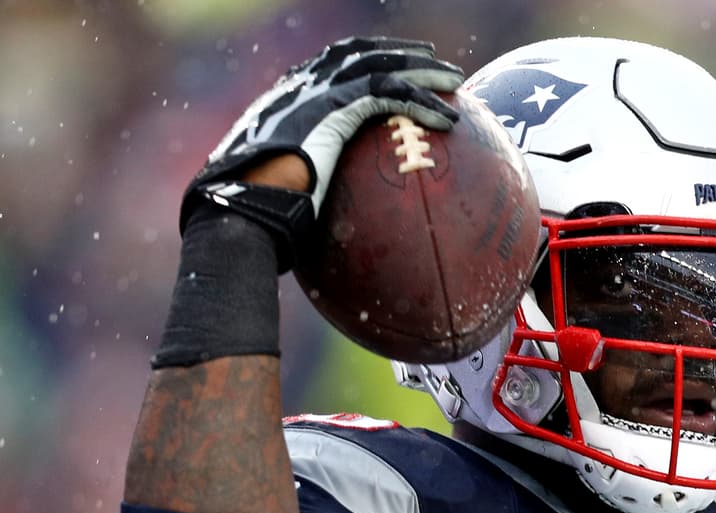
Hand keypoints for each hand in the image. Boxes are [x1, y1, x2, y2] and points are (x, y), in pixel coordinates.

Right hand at [181, 36, 464, 269]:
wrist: (238, 212)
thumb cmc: (256, 221)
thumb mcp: (284, 202)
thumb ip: (307, 198)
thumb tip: (331, 232)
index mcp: (285, 102)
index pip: (329, 66)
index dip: (363, 59)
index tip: (392, 67)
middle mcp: (297, 88)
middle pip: (358, 53)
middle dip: (398, 53)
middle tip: (432, 60)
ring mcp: (313, 93)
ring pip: (379, 66)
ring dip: (420, 70)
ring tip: (454, 80)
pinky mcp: (331, 109)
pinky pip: (388, 96)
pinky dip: (420, 103)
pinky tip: (448, 121)